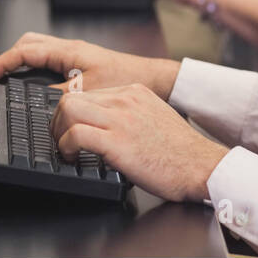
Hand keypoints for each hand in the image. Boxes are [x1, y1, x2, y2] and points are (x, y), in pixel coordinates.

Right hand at [0, 32, 180, 99]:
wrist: (152, 80)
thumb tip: (37, 101)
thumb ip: (60, 95)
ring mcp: (74, 54)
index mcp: (68, 51)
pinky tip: (34, 82)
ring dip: (20, 60)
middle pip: (27, 43)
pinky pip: (48, 58)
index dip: (1, 62)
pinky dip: (34, 66)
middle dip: (7, 57)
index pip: (24, 50)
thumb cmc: (127, 80)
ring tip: (8, 77)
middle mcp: (70, 48)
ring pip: (37, 48)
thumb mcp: (88, 92)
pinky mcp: (80, 62)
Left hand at [51, 84, 227, 201]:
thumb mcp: (154, 117)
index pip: (87, 91)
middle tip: (60, 139)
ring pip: (68, 109)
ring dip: (58, 131)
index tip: (68, 127)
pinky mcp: (117, 140)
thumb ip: (131, 114)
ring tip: (64, 148)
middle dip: (57, 120)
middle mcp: (125, 100)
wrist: (200, 166)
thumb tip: (106, 125)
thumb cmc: (180, 151)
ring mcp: (121, 118)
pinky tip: (71, 157)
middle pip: (71, 97)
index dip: (71, 112)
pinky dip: (66, 146)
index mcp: (133, 93)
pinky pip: (76, 134)